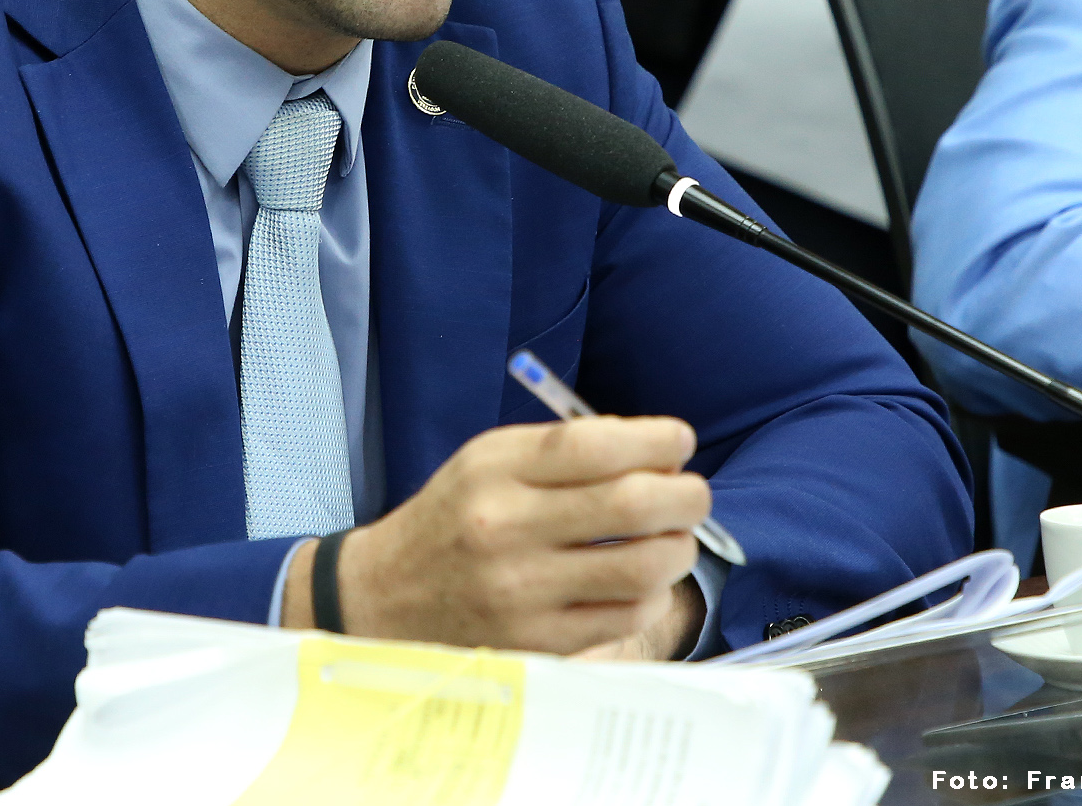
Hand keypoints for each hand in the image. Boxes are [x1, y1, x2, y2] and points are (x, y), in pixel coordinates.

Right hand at [284, 416, 708, 655]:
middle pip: (631, 504)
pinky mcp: (538, 643)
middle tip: (694, 493)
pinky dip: (651, 593)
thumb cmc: (455, 518)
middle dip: (686, 494)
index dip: (655, 439)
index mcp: (494, 471)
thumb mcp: (487, 461)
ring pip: (642, 567)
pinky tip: (640, 580)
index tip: (679, 441)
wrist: (387, 597)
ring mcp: (523, 592)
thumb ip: (564, 450)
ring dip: (678, 548)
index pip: (594, 445)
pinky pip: (626, 616)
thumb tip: (656, 452)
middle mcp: (506, 529)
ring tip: (673, 538)